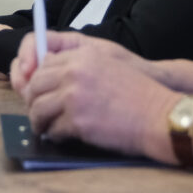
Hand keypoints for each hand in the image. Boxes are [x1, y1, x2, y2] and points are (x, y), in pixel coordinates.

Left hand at [15, 34, 177, 157]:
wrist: (159, 115)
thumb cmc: (139, 94)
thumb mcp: (109, 66)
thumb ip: (80, 67)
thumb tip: (52, 81)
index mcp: (83, 55)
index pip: (44, 64)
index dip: (38, 80)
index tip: (40, 92)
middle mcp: (75, 72)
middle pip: (35, 85)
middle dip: (34, 101)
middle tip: (40, 113)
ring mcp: (74, 96)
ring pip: (38, 109)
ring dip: (40, 121)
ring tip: (46, 128)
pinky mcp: (77, 121)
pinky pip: (52, 129)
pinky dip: (54, 135)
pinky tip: (62, 136)